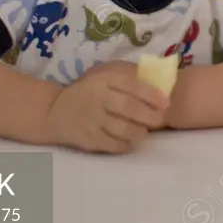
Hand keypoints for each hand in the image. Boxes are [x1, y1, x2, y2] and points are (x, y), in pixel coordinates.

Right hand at [46, 60, 169, 152]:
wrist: (55, 111)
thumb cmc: (89, 92)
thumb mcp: (104, 77)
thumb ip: (128, 76)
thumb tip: (160, 80)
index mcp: (104, 80)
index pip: (132, 85)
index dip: (152, 95)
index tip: (166, 103)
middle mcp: (98, 98)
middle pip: (130, 108)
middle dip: (150, 115)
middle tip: (160, 120)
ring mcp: (92, 120)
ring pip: (124, 129)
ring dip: (140, 132)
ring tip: (145, 131)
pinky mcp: (89, 139)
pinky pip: (114, 145)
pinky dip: (127, 144)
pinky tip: (130, 141)